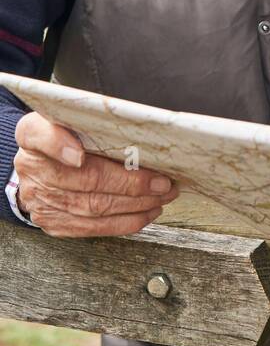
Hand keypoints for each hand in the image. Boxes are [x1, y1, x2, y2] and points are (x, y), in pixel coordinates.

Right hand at [13, 112, 179, 237]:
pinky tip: (146, 212)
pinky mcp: (53, 223)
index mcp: (32, 134)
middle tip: (162, 182)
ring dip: (135, 204)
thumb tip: (103, 141)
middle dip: (130, 183)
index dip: (60, 145)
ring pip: (94, 207)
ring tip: (162, 196)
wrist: (41, 167)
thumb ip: (86, 120)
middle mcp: (31, 169)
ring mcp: (40, 200)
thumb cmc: (67, 137)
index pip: (40, 135)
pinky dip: (125, 221)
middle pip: (84, 179)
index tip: (80, 155)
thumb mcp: (69, 117)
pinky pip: (93, 227)